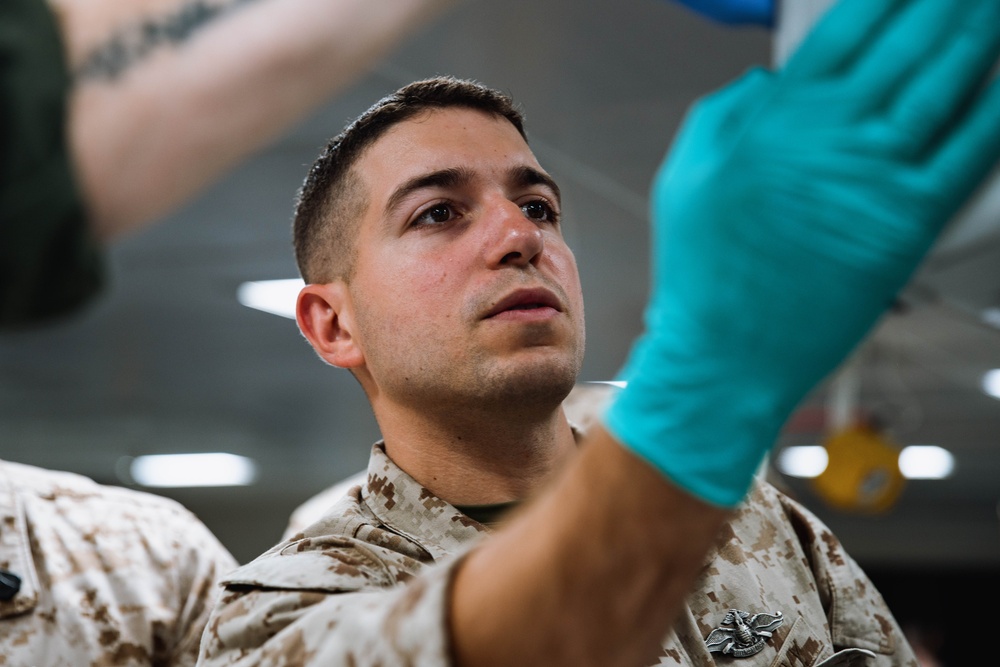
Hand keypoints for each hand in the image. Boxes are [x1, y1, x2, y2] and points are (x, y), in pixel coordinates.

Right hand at [605, 0, 999, 506]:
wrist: (727, 353)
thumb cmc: (702, 270)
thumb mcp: (683, 175)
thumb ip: (725, 111)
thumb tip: (771, 76)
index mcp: (776, 115)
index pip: (850, 25)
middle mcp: (833, 132)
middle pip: (911, 41)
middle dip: (947, 5)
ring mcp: (878, 175)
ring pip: (949, 83)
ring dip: (980, 35)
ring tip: (990, 11)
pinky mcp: (910, 222)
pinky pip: (971, 151)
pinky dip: (997, 110)